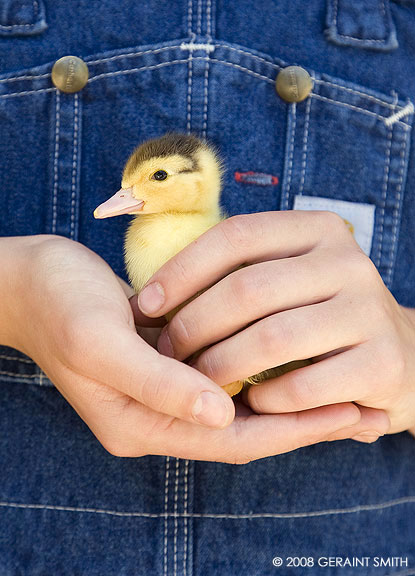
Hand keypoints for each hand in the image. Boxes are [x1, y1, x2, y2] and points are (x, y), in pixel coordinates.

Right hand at [1, 235, 373, 462]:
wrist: (29, 280)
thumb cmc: (58, 304)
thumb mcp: (100, 341)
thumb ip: (158, 384)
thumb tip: (223, 415)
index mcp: (140, 423)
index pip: (234, 439)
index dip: (295, 430)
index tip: (350, 414)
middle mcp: (157, 415)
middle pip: (246, 429)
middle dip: (305, 420)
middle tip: (364, 410)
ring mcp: (163, 390)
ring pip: (241, 405)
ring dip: (290, 396)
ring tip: (343, 389)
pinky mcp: (166, 363)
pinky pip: (226, 377)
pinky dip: (262, 371)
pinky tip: (292, 359)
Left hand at [135, 210, 412, 441]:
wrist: (400, 354)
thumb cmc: (319, 317)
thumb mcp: (288, 280)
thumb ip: (239, 276)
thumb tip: (153, 297)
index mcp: (316, 230)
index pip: (235, 237)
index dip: (182, 270)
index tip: (147, 304)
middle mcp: (347, 261)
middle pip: (248, 289)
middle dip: (193, 326)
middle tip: (167, 353)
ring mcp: (368, 310)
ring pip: (271, 339)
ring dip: (220, 367)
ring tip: (198, 382)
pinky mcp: (382, 363)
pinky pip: (302, 386)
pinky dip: (265, 400)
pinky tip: (251, 403)